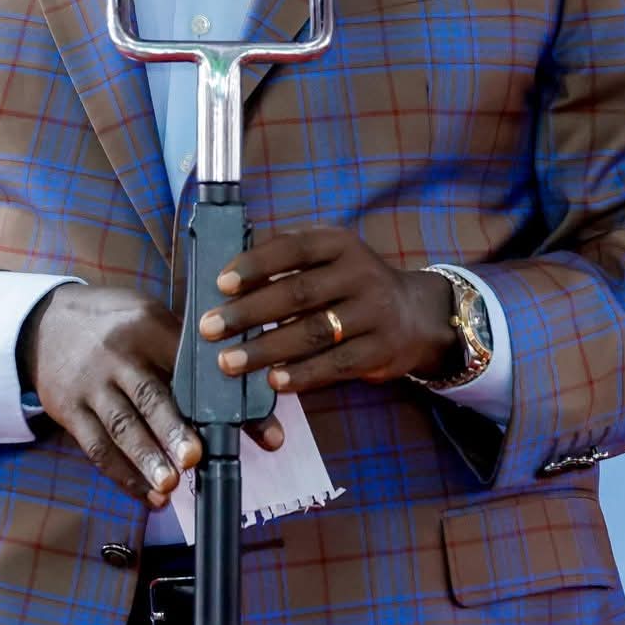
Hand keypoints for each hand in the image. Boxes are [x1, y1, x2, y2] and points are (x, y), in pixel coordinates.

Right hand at [20, 284, 284, 508]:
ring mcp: (90, 384)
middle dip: (171, 429)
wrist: (44, 322)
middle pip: (148, 395)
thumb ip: (187, 351)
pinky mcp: (68, 410)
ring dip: (145, 459)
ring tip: (168, 487)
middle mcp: (117, 355)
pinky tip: (148, 495)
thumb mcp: (149, 318)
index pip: (189, 362)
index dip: (219, 395)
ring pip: (120, 425)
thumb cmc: (115, 324)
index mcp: (148, 327)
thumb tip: (246, 391)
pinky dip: (122, 476)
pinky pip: (96, 448)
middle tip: (194, 458)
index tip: (247, 424)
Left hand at [199, 228, 459, 395]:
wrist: (415, 315)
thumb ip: (285, 262)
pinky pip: (336, 365)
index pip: (293, 248)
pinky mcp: (381, 349)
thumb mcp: (327, 258)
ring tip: (229, 362)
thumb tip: (225, 279)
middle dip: (248, 312)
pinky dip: (302, 374)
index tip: (220, 283)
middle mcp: (360, 273)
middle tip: (209, 329)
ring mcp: (374, 312)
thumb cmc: (350, 284)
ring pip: (313, 332)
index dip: (256, 264)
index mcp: (340, 244)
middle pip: (298, 293)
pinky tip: (273, 381)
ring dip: (266, 349)